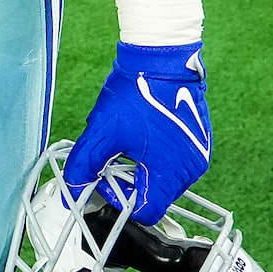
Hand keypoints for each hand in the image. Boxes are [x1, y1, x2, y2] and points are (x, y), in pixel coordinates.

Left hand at [64, 42, 210, 220]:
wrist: (161, 59)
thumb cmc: (136, 92)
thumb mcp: (101, 131)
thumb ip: (84, 165)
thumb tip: (73, 189)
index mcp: (169, 172)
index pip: (145, 212)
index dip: (120, 201)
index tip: (107, 178)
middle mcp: (190, 169)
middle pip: (156, 197)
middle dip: (131, 184)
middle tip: (114, 158)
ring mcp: (199, 155)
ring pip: (165, 181)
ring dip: (144, 171)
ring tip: (130, 144)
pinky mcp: (200, 143)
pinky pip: (176, 164)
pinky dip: (158, 159)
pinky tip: (145, 137)